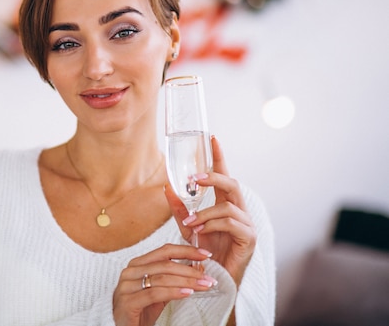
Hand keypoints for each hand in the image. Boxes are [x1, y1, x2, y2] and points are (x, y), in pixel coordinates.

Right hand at [113, 244, 216, 325]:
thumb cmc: (140, 310)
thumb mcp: (159, 291)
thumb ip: (173, 279)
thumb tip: (197, 268)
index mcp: (138, 264)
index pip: (165, 251)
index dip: (186, 251)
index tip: (205, 254)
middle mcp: (130, 271)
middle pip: (165, 264)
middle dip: (191, 271)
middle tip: (209, 277)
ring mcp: (127, 286)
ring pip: (162, 278)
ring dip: (187, 282)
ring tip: (204, 286)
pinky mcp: (127, 301)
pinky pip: (154, 293)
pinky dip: (173, 292)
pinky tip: (187, 294)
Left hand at [164, 136, 255, 285]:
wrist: (213, 280)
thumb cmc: (205, 253)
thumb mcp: (188, 228)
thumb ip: (180, 209)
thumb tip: (167, 187)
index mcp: (226, 204)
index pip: (224, 175)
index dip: (219, 157)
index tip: (212, 137)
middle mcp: (239, 211)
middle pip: (232, 184)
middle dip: (214, 178)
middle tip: (194, 178)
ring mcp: (246, 224)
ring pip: (228, 206)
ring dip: (205, 212)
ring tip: (191, 223)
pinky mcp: (249, 239)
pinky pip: (231, 223)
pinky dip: (213, 224)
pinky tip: (200, 231)